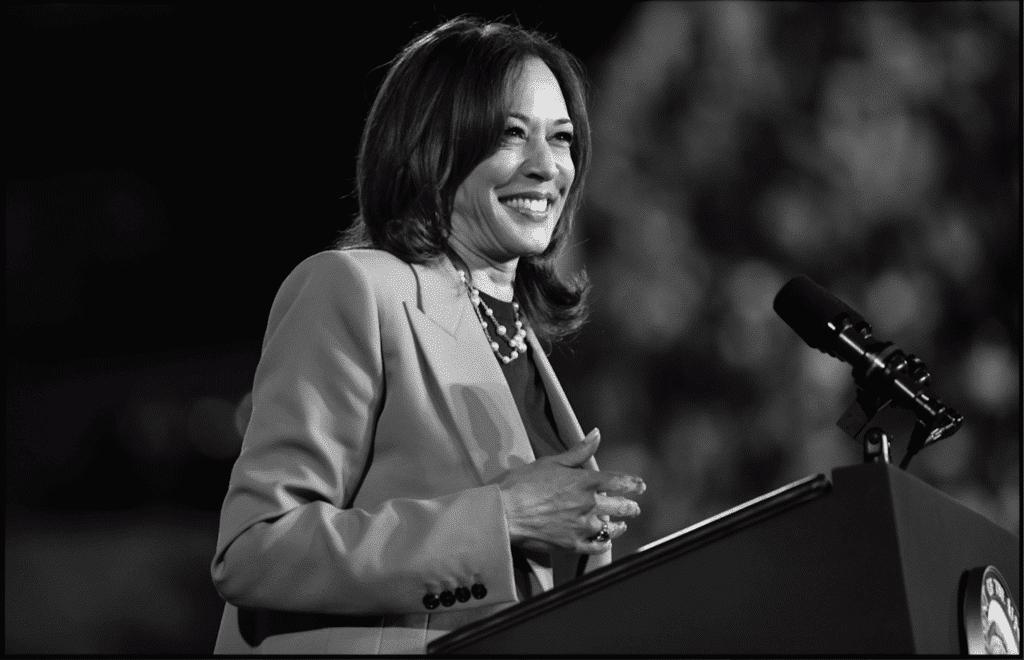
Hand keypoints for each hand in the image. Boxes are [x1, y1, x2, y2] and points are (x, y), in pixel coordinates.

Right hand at [497, 429, 645, 554]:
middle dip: (630, 507)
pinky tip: (606, 541)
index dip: (633, 484)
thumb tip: (596, 434)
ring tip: (622, 525)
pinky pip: (597, 546)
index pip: (618, 481)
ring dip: (619, 526)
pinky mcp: (573, 544)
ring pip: (611, 528)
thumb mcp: (551, 461)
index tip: (640, 486)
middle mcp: (588, 504)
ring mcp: (582, 526)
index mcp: (584, 482)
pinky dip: (604, 543)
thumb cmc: (524, 484)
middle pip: (620, 506)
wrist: (506, 513)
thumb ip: (578, 451)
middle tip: (634, 508)